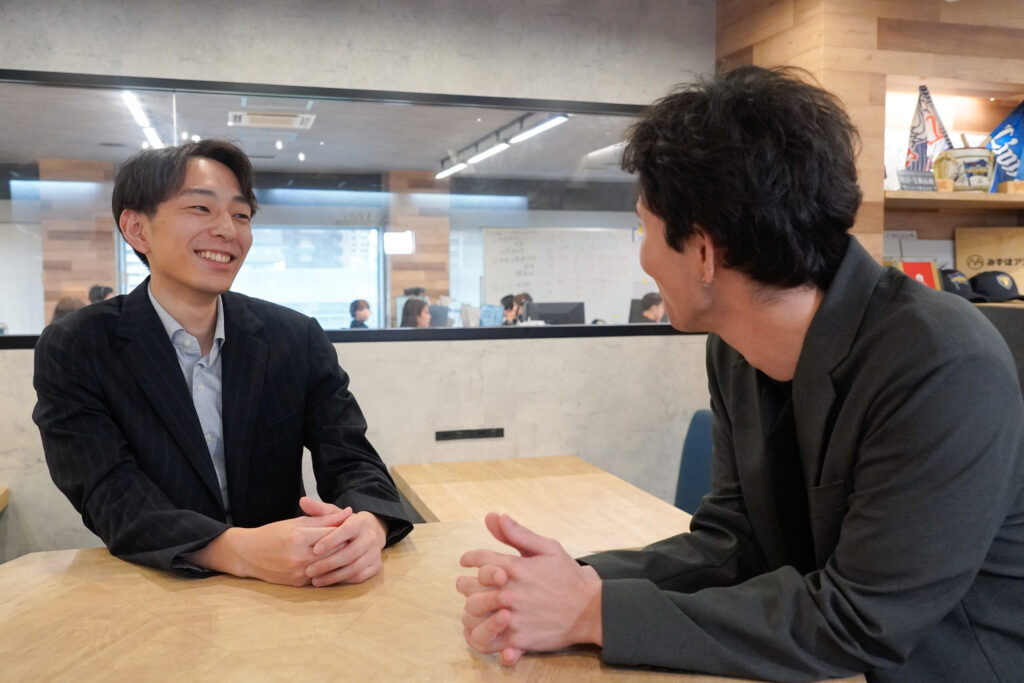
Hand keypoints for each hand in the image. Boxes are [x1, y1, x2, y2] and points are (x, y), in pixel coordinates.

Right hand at [189, 504, 351, 585]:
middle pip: (334, 551)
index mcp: (299, 536)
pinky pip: (320, 577)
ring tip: (350, 550)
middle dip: (347, 545)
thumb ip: (324, 519)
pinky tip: (336, 563)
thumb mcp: (297, 521)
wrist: (248, 554)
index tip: (356, 526)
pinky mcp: (298, 583)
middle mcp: (299, 556)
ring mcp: (298, 572)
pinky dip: (329, 570)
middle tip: (359, 539)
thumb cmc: (273, 533)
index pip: (333, 533)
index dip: (346, 530)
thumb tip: (349, 512)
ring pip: (330, 566)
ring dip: (341, 559)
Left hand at [300, 497, 387, 585]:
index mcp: (360, 522)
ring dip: (334, 576)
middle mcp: (371, 537)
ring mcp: (375, 553)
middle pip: (350, 553)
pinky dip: (344, 581)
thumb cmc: (347, 524)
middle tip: (309, 570)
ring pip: (355, 568)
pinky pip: (360, 576)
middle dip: (328, 563)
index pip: (347, 531)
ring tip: (315, 580)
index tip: (315, 549)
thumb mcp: (335, 514)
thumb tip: (302, 500)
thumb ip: (319, 510)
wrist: (373, 531)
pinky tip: (329, 582)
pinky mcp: (376, 565)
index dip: (331, 540)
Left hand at [456, 513, 602, 664]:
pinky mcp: (517, 638)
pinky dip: (479, 636)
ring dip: (469, 609)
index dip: (469, 558)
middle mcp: (509, 591)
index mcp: (515, 567)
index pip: (478, 559)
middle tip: (465, 584)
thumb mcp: (548, 548)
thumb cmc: (568, 577)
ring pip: (473, 614)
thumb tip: (495, 516)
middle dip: (465, 583)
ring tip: (472, 608)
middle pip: (470, 587)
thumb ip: (519, 534)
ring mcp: (512, 616)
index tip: (466, 561)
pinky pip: (487, 640)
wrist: (590, 610)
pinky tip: (482, 628)